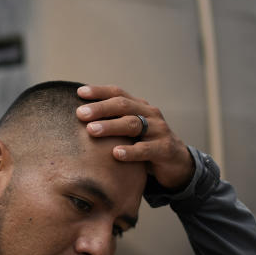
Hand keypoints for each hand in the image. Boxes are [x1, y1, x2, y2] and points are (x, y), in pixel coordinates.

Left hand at [76, 84, 194, 189]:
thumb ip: (112, 121)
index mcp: (139, 106)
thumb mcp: (130, 130)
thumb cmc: (145, 144)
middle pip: (123, 106)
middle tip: (80, 114)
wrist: (176, 163)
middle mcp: (149, 114)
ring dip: (110, 126)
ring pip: (133, 124)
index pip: (118, 93)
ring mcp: (159, 130)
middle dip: (100, 108)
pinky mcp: (165, 149)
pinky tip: (115, 153)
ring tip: (92, 130)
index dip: (99, 91)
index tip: (80, 93)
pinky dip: (130, 151)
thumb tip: (78, 116)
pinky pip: (146, 149)